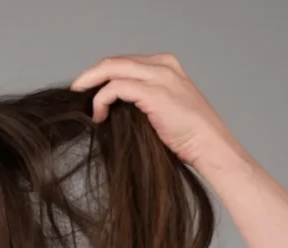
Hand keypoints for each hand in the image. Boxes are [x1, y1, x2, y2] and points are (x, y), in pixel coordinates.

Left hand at [70, 53, 249, 171]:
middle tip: (76, 91)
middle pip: (115, 61)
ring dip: (92, 84)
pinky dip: (102, 100)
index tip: (87, 89)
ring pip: (113, 69)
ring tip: (82, 101)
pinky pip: (116, 88)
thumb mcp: (163, 110)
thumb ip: (142, 100)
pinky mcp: (154, 93)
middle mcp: (163, 66)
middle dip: (91, 75)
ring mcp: (160, 77)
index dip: (102, 73)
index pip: (124, 62)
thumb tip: (111, 107)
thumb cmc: (188, 137)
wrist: (211, 147)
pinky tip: (98, 115)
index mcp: (167, 66)